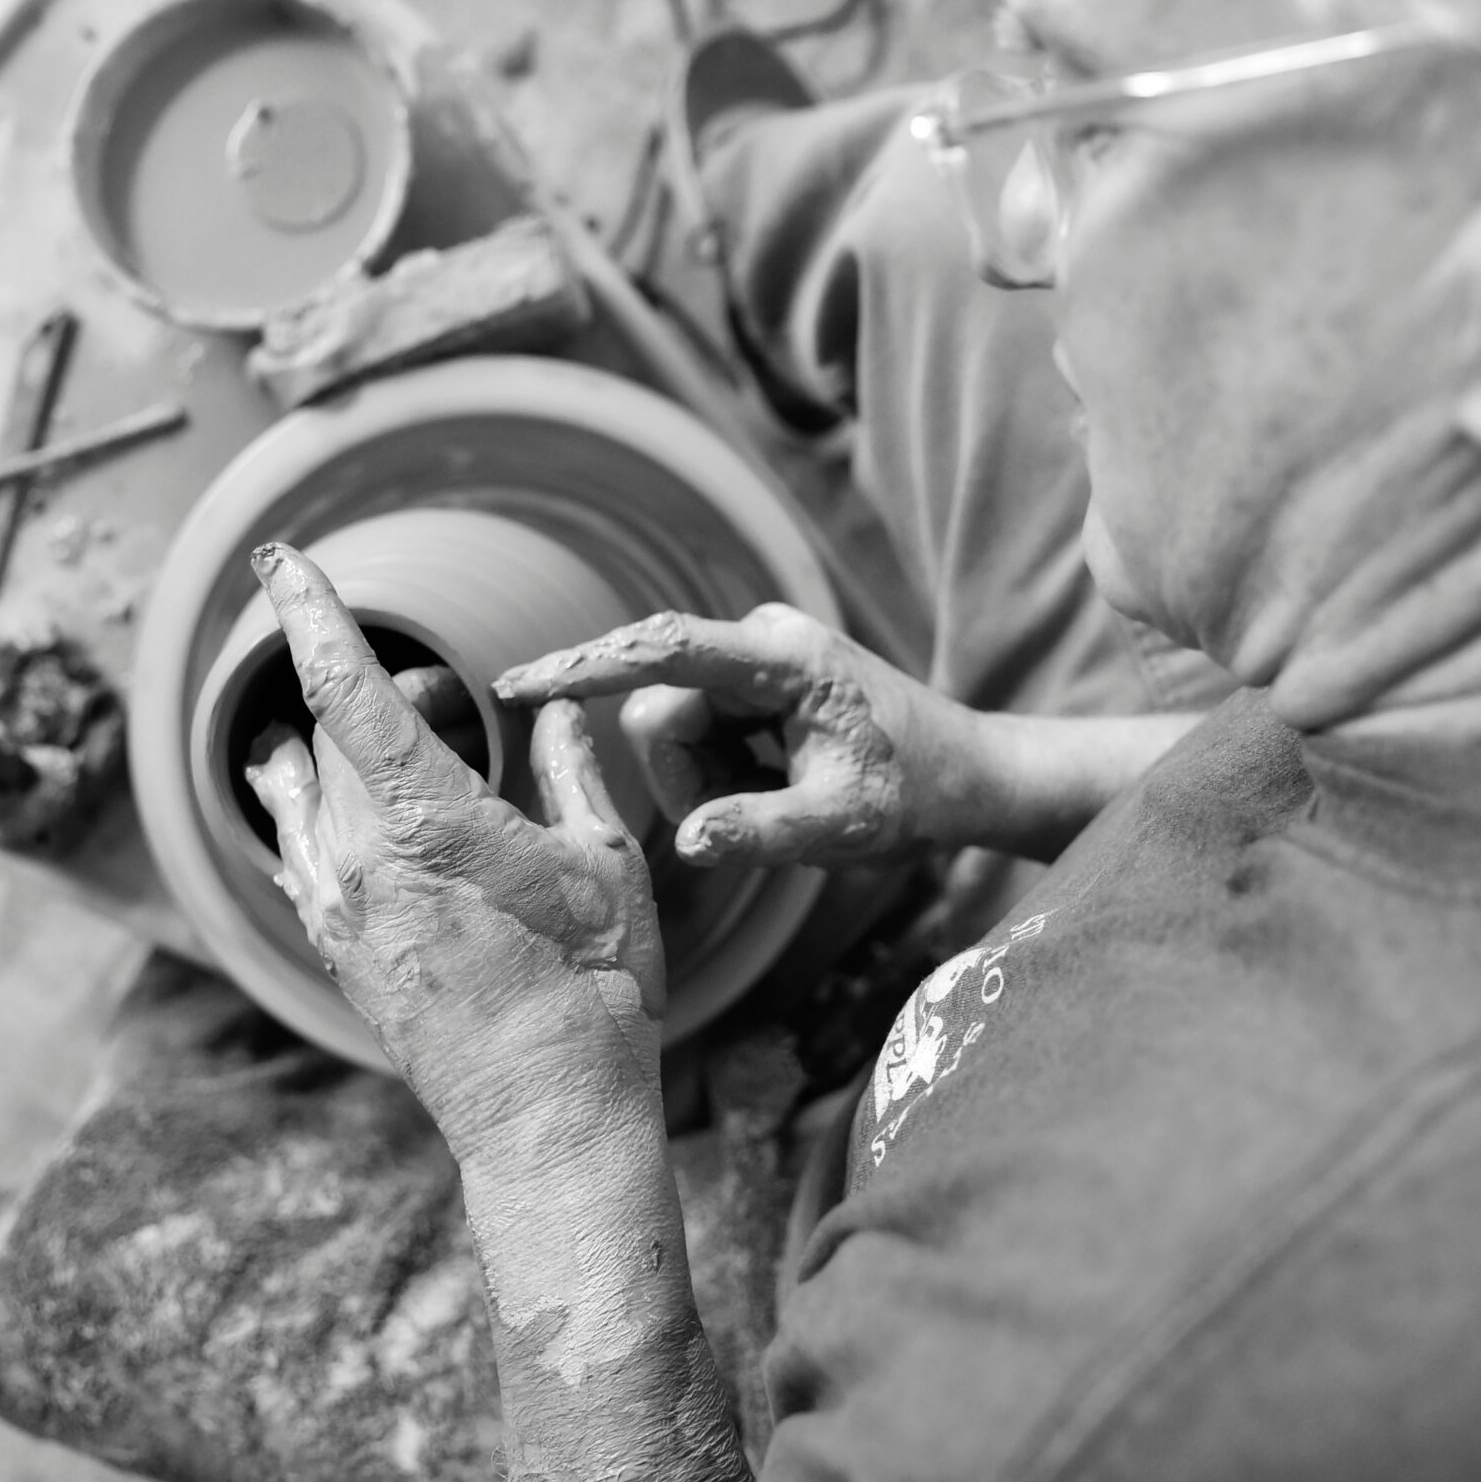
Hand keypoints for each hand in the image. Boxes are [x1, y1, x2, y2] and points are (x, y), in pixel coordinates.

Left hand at [242, 544, 663, 1149]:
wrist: (548, 1115)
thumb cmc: (595, 990)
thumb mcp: (606, 863)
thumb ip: (573, 773)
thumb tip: (562, 712)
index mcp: (426, 819)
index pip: (343, 685)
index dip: (310, 610)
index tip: (283, 556)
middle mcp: (360, 859)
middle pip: (329, 734)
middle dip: (368, 693)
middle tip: (431, 694)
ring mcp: (339, 913)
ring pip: (302, 796)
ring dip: (322, 753)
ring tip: (345, 737)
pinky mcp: (338, 956)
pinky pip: (299, 860)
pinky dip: (309, 817)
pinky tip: (320, 813)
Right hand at [494, 603, 983, 868]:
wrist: (964, 775)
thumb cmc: (913, 796)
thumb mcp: (843, 829)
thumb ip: (763, 832)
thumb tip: (687, 841)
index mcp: (784, 658)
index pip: (664, 651)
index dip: (586, 667)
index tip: (516, 684)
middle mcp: (761, 640)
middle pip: (658, 712)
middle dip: (688, 779)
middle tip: (756, 817)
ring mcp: (753, 658)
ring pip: (669, 730)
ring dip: (706, 782)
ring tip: (779, 798)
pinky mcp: (748, 680)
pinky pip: (693, 732)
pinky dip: (720, 774)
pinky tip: (775, 782)